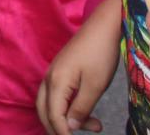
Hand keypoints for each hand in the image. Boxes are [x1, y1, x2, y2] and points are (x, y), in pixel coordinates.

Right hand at [37, 10, 121, 134]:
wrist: (104, 26)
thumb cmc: (101, 54)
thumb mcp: (95, 86)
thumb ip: (81, 108)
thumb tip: (69, 126)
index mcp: (56, 82)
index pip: (53, 116)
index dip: (63, 133)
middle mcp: (50, 78)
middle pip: (44, 111)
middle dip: (58, 128)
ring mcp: (54, 73)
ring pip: (51, 104)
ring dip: (67, 119)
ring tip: (95, 126)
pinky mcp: (62, 70)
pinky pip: (59, 95)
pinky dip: (70, 108)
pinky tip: (89, 111)